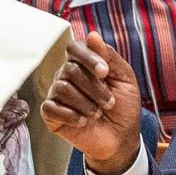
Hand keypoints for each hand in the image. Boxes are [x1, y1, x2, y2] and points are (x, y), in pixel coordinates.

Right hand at [41, 34, 144, 174]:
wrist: (120, 139)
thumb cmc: (123, 107)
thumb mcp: (125, 79)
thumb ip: (110, 56)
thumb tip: (92, 35)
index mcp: (84, 64)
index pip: (74, 48)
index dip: (88, 57)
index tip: (104, 72)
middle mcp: (67, 75)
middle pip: (70, 69)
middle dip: (94, 87)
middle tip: (109, 102)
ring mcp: (57, 94)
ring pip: (62, 88)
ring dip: (86, 103)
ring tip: (98, 113)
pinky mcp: (50, 114)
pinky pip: (51, 107)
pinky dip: (71, 115)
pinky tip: (84, 121)